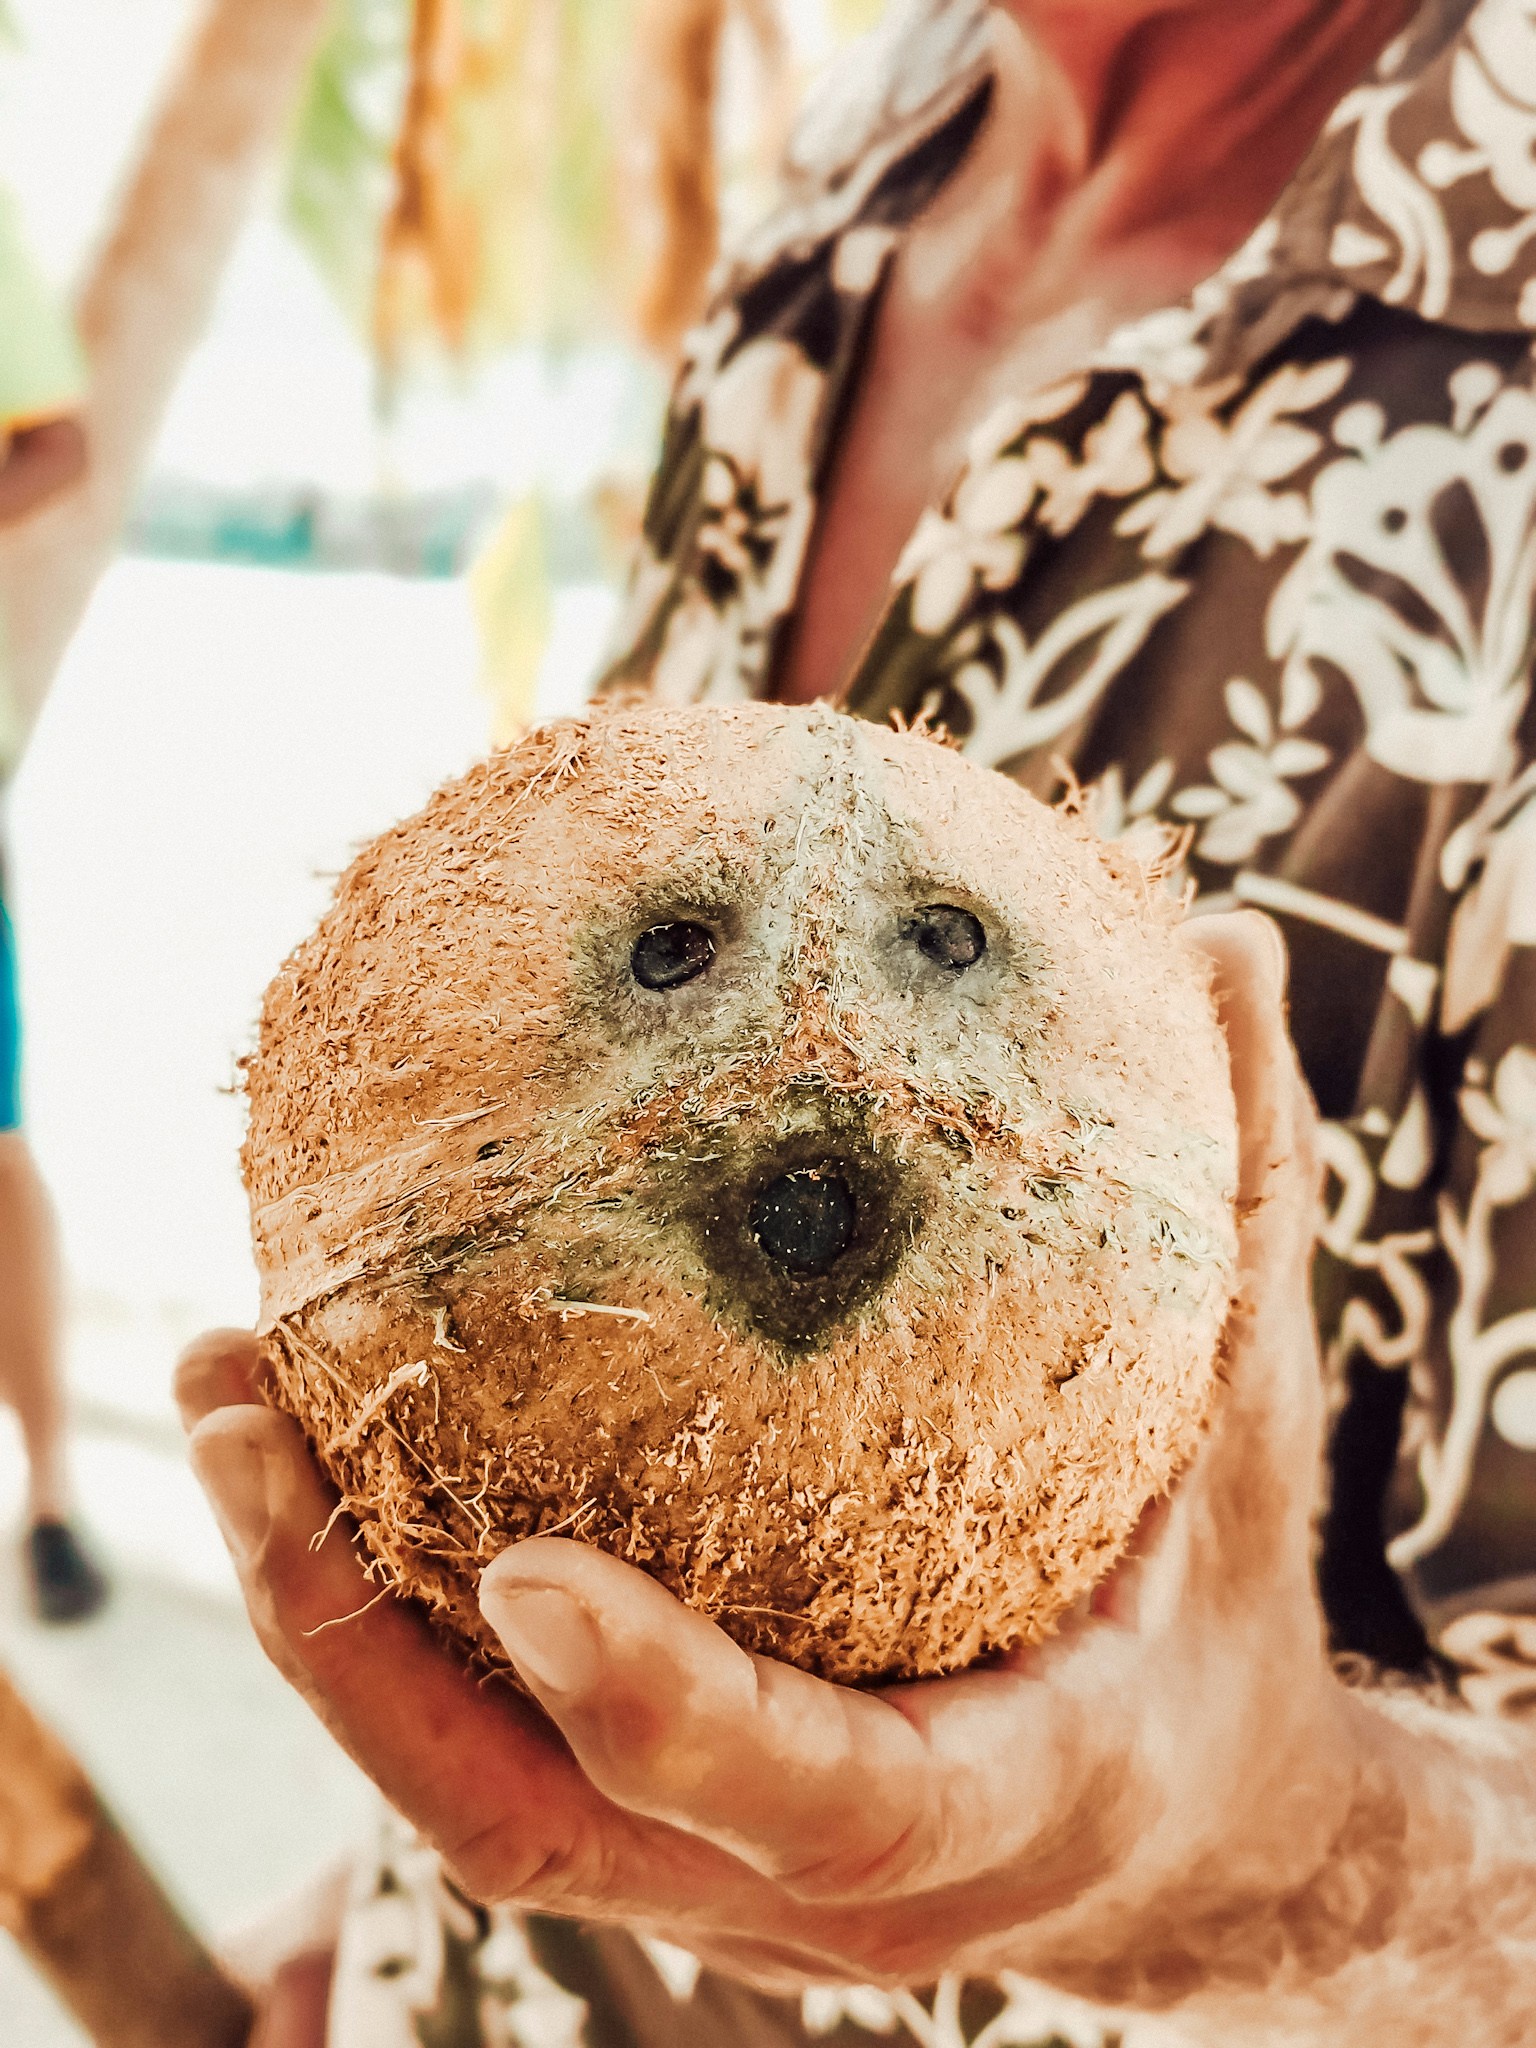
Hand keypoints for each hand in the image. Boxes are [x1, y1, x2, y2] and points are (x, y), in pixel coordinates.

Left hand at [181, 911, 1356, 2004]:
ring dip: (316, 1611)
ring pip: (467, 1790)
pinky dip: (373, 1600)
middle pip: (538, 1822)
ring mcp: (712, 1875)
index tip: (526, 1573)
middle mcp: (820, 1884)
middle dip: (354, 1650)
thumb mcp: (1258, 1417)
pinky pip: (479, 1732)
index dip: (671, 1710)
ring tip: (224, 1384)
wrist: (1188, 1826)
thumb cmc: (1218, 1612)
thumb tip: (1230, 945)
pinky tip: (316, 1423)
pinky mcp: (652, 1828)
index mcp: (1002, 1797)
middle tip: (238, 1408)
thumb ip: (1244, 1199)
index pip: (822, 1799)